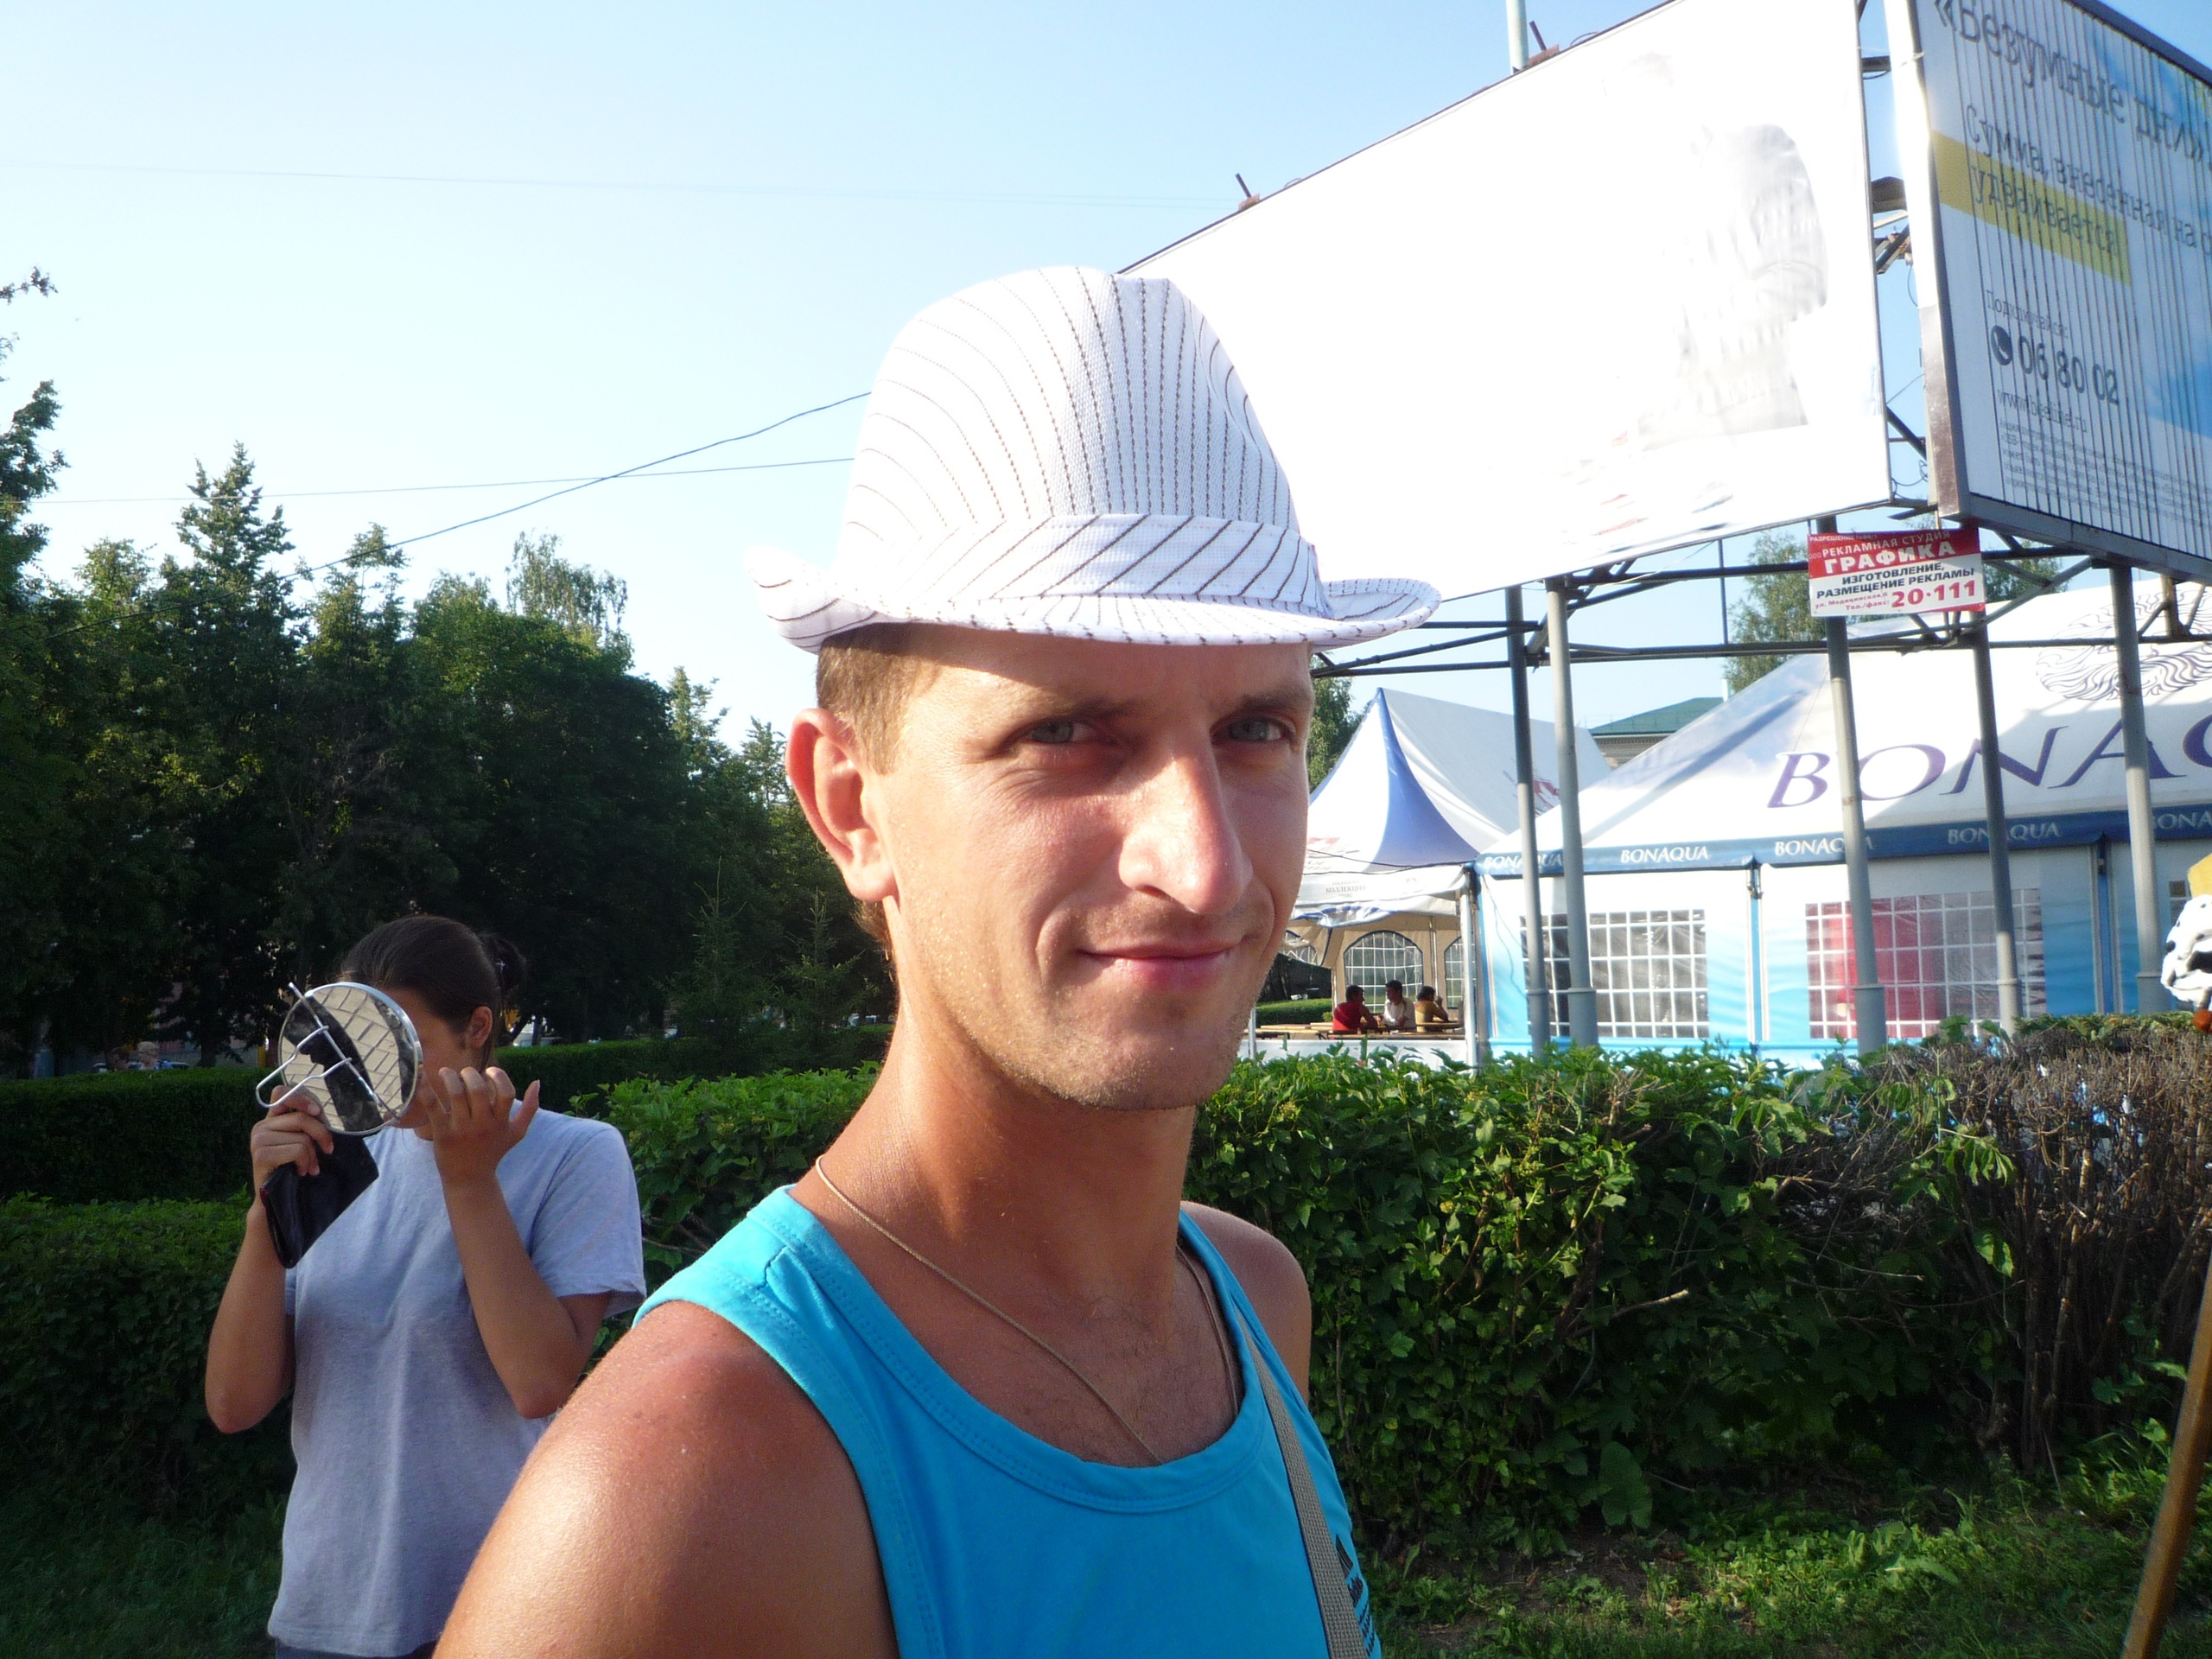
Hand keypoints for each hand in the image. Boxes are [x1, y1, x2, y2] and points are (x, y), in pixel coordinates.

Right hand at [251, 1091, 334, 1190]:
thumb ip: (306, 1124)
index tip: (318, 1112)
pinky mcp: (261, 1154)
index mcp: (270, 1119)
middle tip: (328, 1150)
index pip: (281, 1092)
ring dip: (313, 1155)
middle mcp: (261, 1126)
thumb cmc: (292, 1168)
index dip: (302, 1097)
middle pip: (302, 1117)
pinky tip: (300, 1172)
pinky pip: (297, 1150)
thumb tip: (318, 1111)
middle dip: (322, 1135)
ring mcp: (258, 1139)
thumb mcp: (301, 1141)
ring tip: (309, 1167)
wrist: (275, 1198)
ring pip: (302, 1137)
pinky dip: (305, 1162)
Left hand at [425, 1066, 539, 1190]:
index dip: (498, 1076)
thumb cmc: (493, 1151)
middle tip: (464, 1073)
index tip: (489, 1070)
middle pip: (477, 1089)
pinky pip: (434, 1109)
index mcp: (501, 1123)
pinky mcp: (443, 1135)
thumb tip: (537, 1082)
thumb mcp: (516, 1133)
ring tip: (445, 1072)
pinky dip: (426, 1092)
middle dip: (469, 1074)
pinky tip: (422, 1080)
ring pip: (456, 1095)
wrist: (469, 1180)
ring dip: (449, 1077)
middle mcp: (483, 1126)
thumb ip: (530, 1109)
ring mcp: (462, 1130)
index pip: (506, 1093)